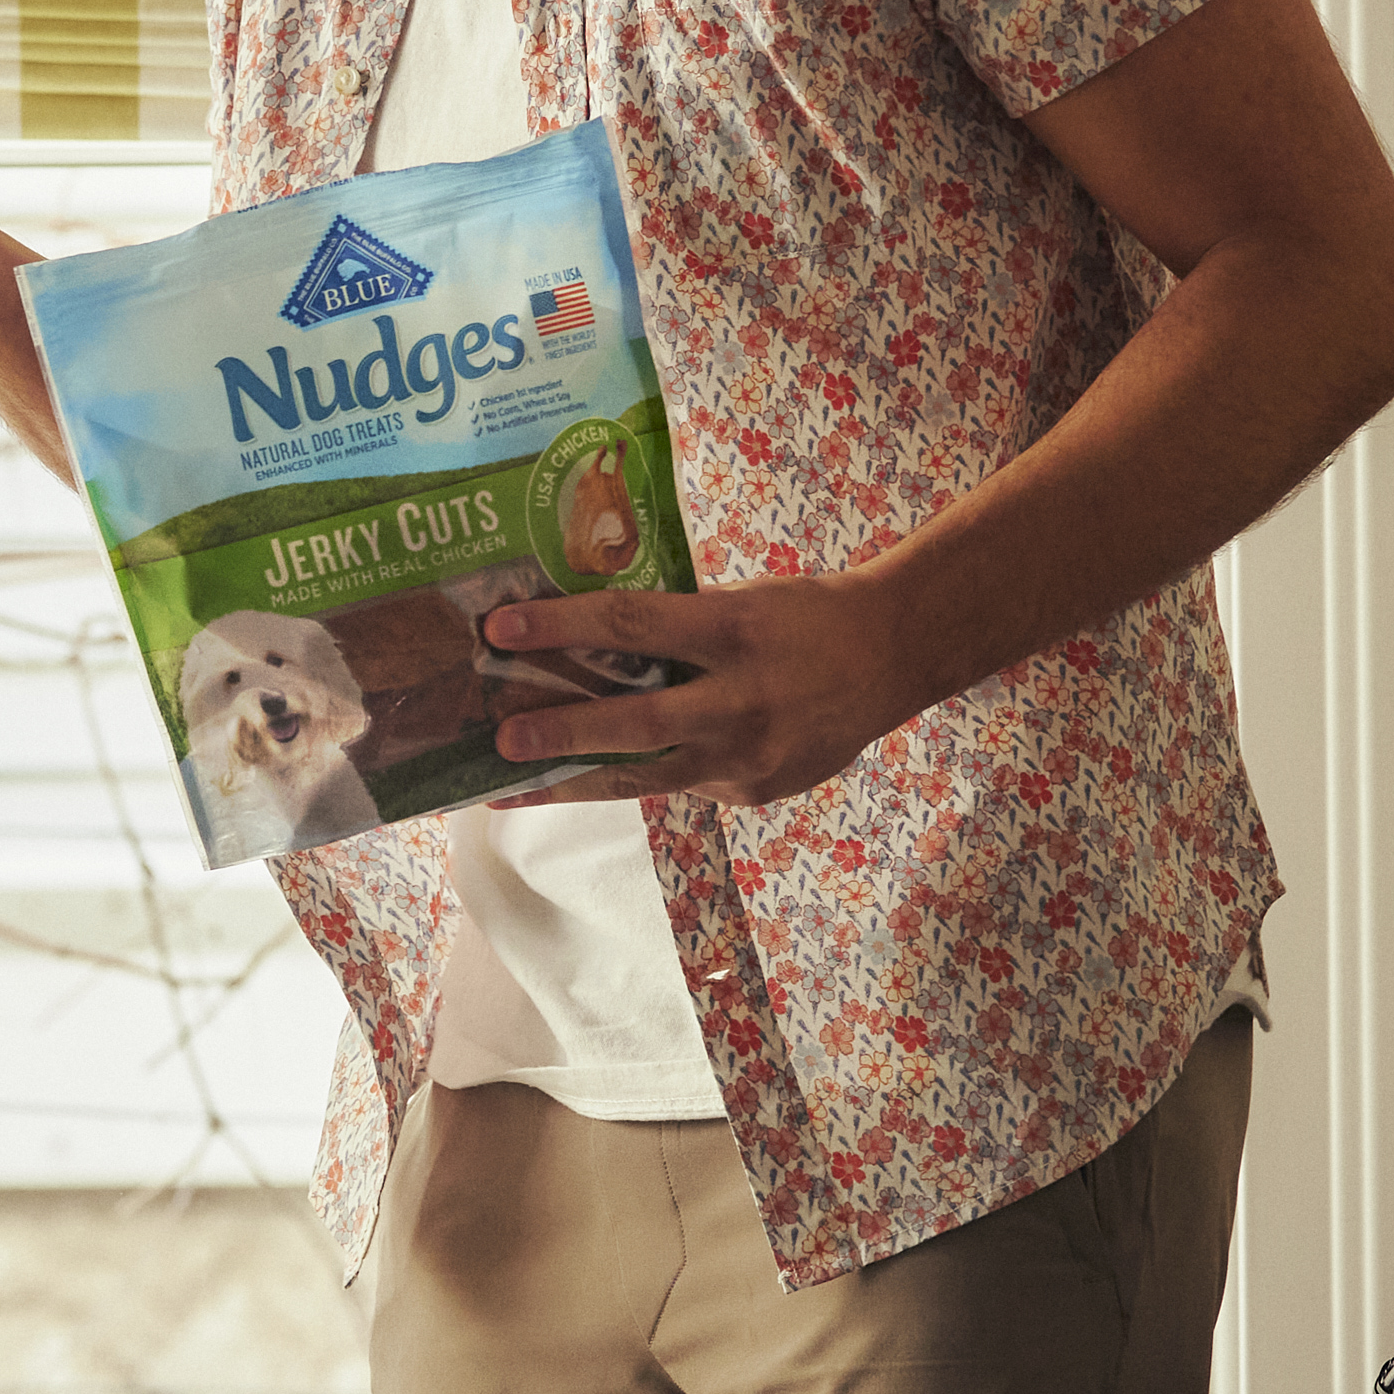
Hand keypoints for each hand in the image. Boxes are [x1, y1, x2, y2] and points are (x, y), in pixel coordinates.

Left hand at [477, 576, 938, 808]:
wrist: (894, 655)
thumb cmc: (804, 615)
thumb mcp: (740, 601)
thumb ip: (674, 626)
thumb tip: (584, 642)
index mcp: (734, 631)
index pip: (632, 624)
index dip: (561, 626)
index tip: (500, 627)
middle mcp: (741, 701)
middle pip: (636, 723)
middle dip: (561, 734)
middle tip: (501, 742)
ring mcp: (749, 758)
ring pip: (646, 778)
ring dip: (573, 784)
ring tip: (512, 790)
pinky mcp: (754, 792)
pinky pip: (681, 785)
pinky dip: (638, 777)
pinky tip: (592, 778)